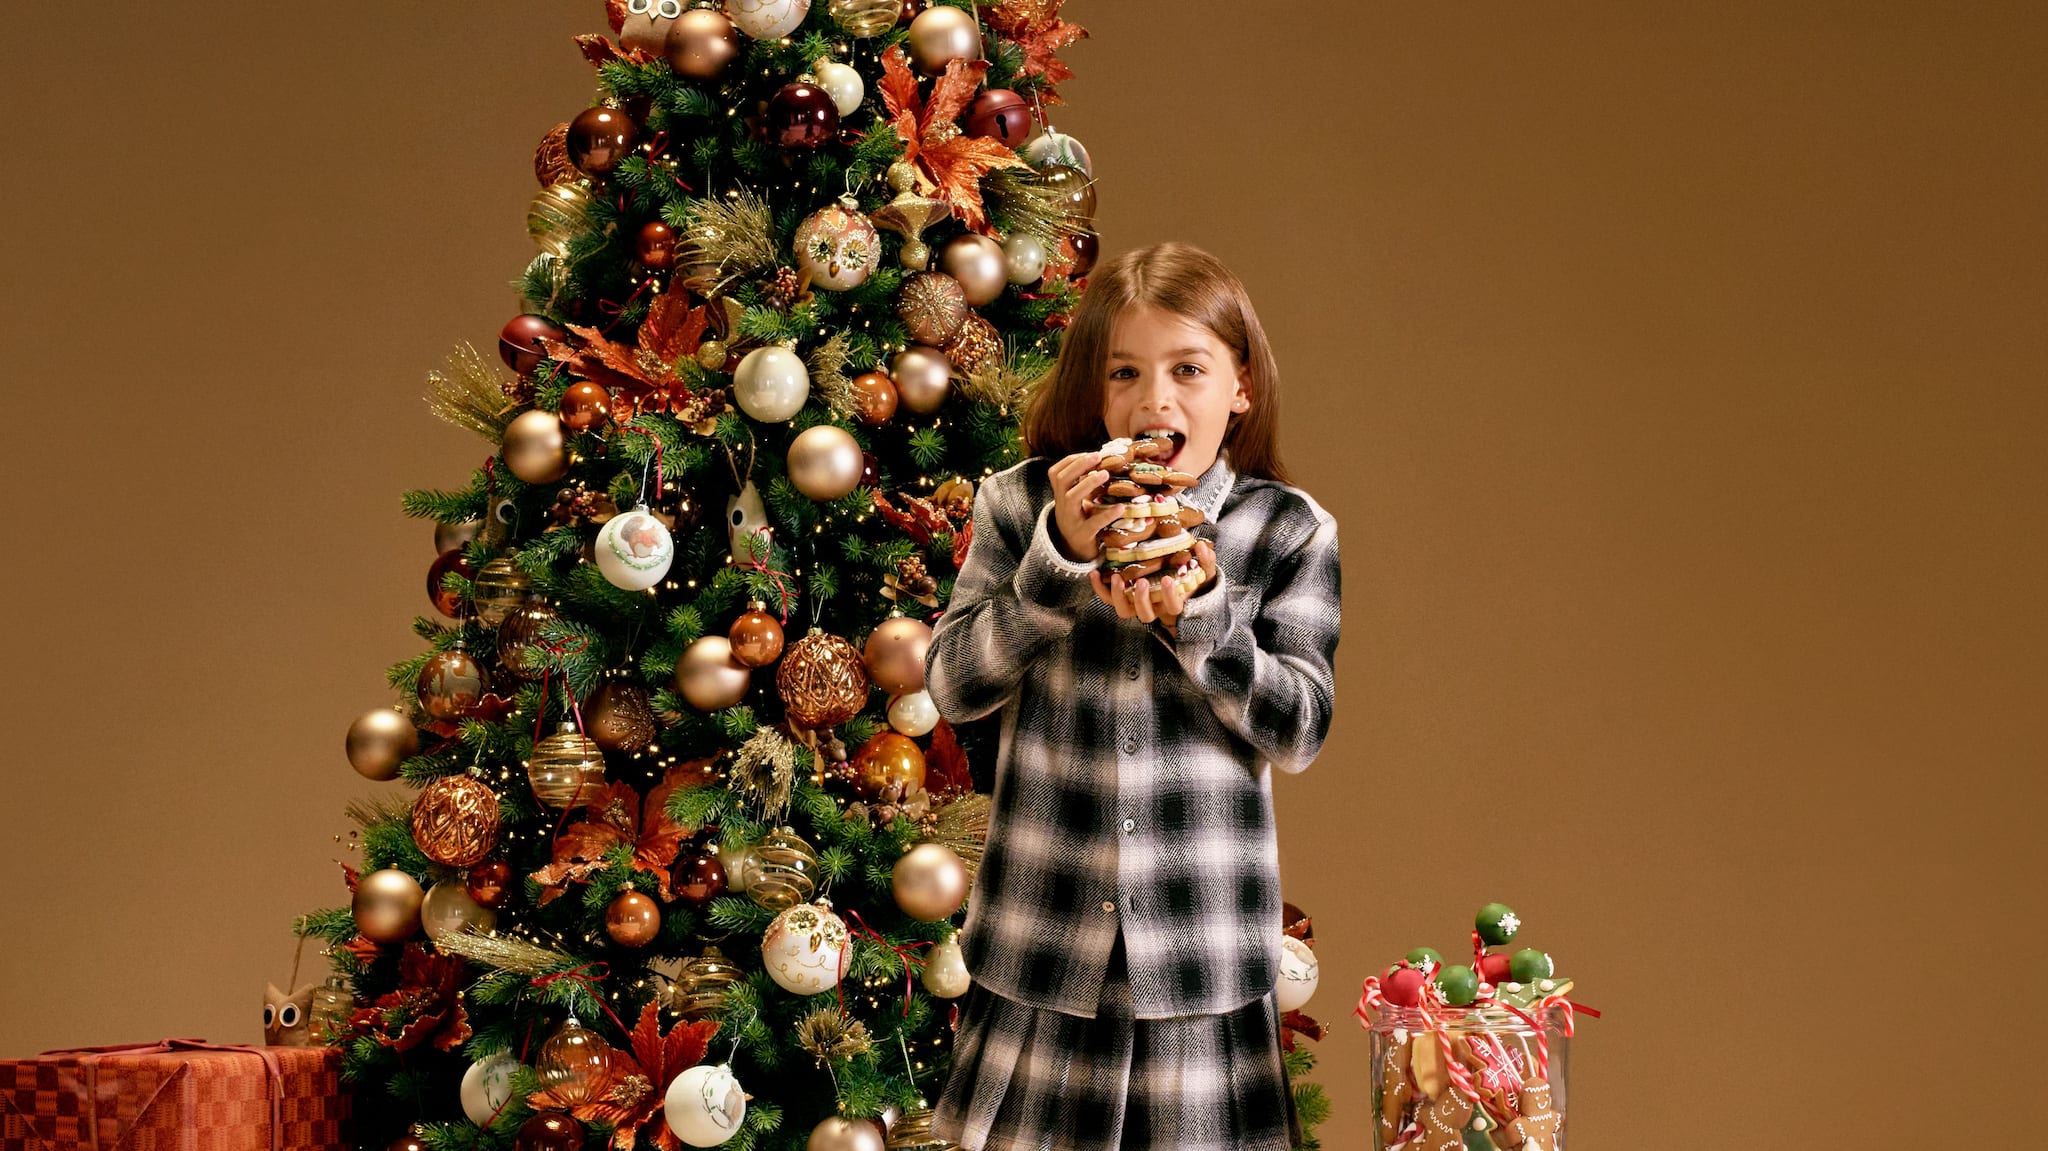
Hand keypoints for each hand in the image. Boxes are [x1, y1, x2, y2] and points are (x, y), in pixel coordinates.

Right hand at [1049, 450, 1121, 561]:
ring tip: (1105, 474)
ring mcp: (1071, 520)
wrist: (1073, 551)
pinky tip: (1120, 507)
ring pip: (1072, 498)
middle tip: (1097, 456)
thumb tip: (1106, 459)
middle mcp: (1062, 506)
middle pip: (1061, 480)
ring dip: (1088, 483)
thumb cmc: (1080, 519)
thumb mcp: (1077, 501)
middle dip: (1078, 466)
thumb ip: (1084, 484)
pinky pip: (1093, 523)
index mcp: (1060, 495)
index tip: (1090, 454)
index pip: (1055, 473)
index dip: (1070, 461)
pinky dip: (1107, 515)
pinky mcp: (1083, 535)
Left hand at [1090, 540, 1216, 633]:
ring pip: (1124, 611)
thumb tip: (1202, 547)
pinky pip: (1108, 599)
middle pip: (1145, 614)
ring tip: (1115, 578)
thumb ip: (1205, 561)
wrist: (1174, 585)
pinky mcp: (1122, 599)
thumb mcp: (1202, 571)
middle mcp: (1154, 609)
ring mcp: (1136, 605)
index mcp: (1173, 604)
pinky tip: (1094, 573)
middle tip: (1141, 581)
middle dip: (1142, 599)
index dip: (1169, 596)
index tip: (1168, 580)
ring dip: (1117, 596)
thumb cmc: (1190, 579)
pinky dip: (1099, 589)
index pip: (1173, 607)